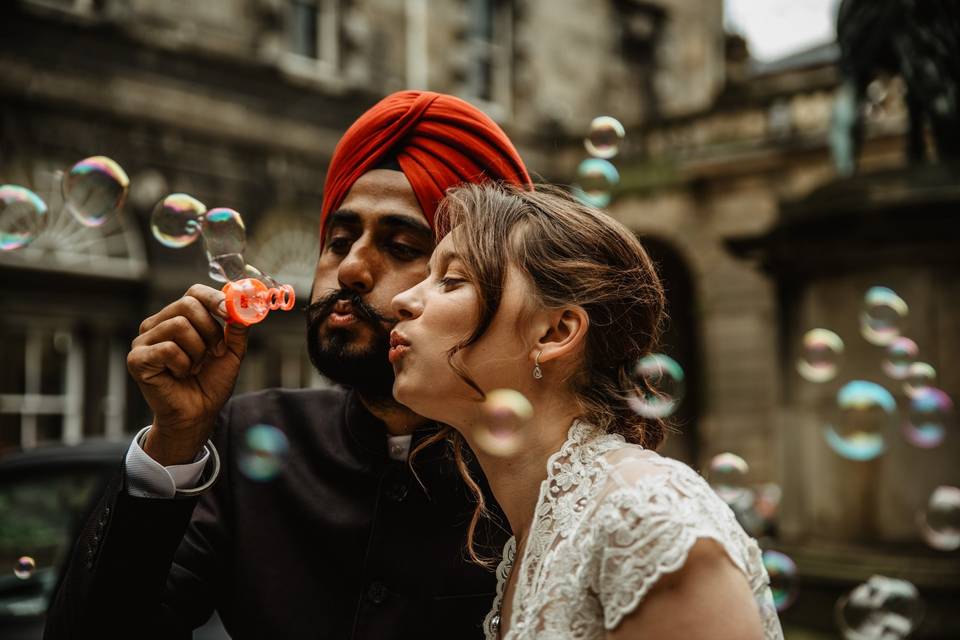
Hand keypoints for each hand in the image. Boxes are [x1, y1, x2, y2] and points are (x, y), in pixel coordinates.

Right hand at [127, 284, 248, 465]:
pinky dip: (182, 364)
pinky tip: (179, 374)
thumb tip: (243, 308)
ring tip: (194, 367)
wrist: (197, 414)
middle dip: (210, 330)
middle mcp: (158, 323)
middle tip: (215, 352)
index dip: (214, 298)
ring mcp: (144, 340)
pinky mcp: (137, 358)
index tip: (229, 312)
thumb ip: (237, 329)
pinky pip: (168, 348)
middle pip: (187, 304)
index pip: (194, 292)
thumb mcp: (232, 353)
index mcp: (179, 317)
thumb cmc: (210, 382)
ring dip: (197, 351)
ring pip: (179, 325)